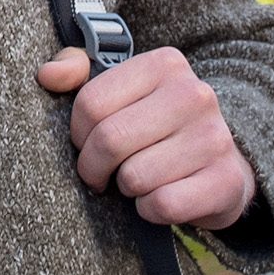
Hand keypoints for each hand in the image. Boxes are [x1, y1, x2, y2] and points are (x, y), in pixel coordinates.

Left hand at [35, 45, 254, 231]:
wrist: (223, 164)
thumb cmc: (157, 127)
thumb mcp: (120, 90)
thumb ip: (77, 72)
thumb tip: (48, 76)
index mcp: (165, 64)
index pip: (91, 103)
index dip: (78, 134)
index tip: (88, 143)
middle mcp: (195, 94)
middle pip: (109, 140)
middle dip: (94, 167)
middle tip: (103, 174)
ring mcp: (215, 138)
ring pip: (134, 177)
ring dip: (126, 189)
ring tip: (138, 180)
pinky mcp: (225, 181)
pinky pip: (162, 204)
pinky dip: (150, 210)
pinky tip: (159, 198)